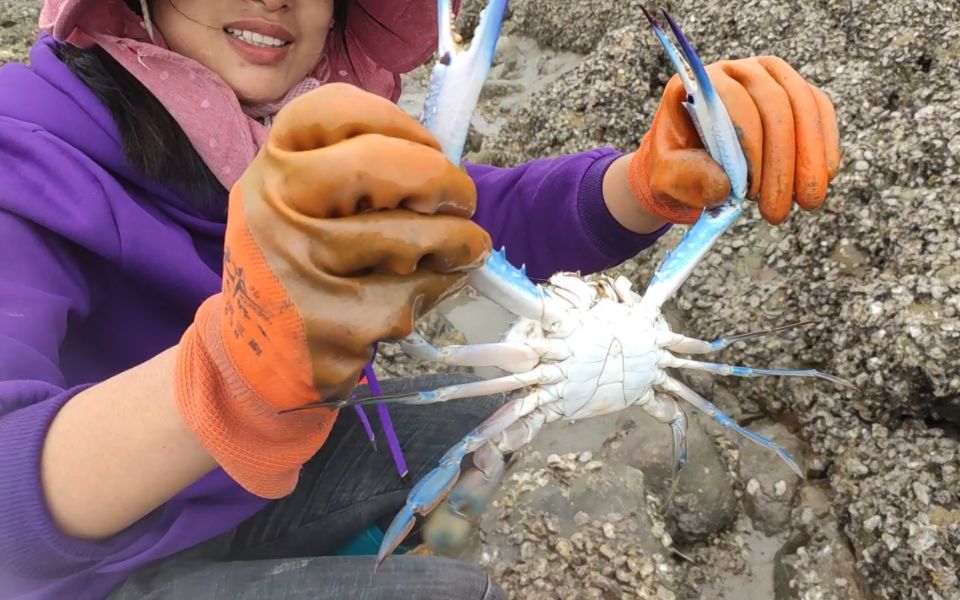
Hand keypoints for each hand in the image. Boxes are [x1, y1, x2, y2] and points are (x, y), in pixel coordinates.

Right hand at [175, 83, 491, 497]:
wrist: (252, 358)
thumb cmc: (292, 264)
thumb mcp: (293, 203)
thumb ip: (347, 172)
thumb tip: (441, 168)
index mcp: (269, 171)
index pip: (333, 111)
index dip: (398, 123)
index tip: (429, 148)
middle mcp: (276, 213)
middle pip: (378, 166)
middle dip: (442, 180)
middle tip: (464, 199)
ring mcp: (304, 273)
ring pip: (409, 238)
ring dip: (458, 241)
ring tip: (467, 246)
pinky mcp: (338, 327)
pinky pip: (414, 293)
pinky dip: (438, 288)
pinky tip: (427, 289)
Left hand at [629, 56, 840, 224]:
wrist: (688, 164)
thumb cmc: (675, 167)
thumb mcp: (666, 177)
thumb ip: (686, 178)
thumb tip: (725, 185)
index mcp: (701, 83)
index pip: (734, 102)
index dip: (749, 147)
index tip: (750, 194)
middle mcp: (739, 71)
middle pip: (774, 104)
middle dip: (781, 162)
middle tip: (779, 211)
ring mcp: (771, 77)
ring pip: (803, 106)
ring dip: (808, 157)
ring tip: (808, 202)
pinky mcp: (795, 92)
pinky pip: (819, 110)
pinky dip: (824, 144)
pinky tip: (825, 177)